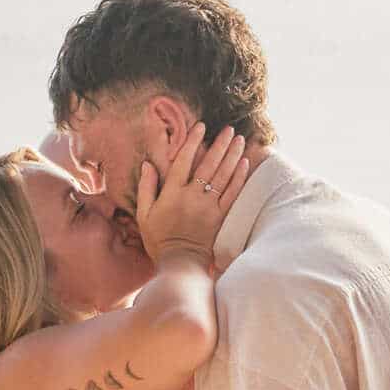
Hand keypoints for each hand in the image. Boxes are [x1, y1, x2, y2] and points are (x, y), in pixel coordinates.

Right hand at [135, 121, 252, 261]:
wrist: (180, 263)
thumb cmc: (159, 240)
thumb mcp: (144, 215)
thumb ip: (146, 188)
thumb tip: (148, 164)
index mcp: (172, 193)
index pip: (184, 161)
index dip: (193, 142)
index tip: (201, 127)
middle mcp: (192, 196)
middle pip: (209, 164)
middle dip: (220, 144)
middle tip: (230, 129)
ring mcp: (208, 206)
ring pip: (223, 176)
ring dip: (233, 156)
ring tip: (240, 140)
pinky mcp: (220, 216)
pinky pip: (232, 193)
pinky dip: (239, 177)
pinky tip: (245, 164)